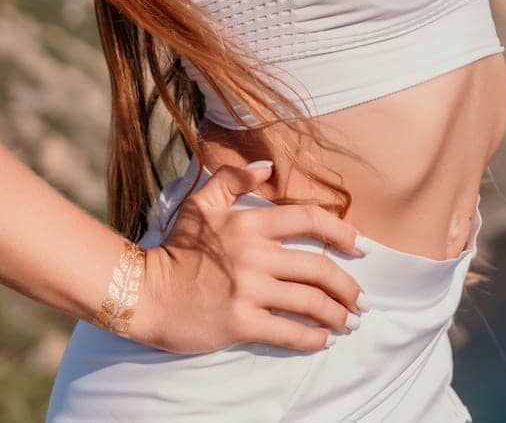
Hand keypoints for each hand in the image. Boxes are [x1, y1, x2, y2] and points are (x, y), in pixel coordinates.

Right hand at [128, 161, 368, 353]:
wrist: (142, 293)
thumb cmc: (174, 250)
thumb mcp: (200, 205)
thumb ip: (232, 179)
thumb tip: (267, 165)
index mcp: (250, 223)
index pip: (310, 220)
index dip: (343, 232)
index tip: (363, 247)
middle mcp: (255, 255)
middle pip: (319, 268)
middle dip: (348, 287)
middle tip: (362, 300)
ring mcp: (248, 290)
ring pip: (310, 302)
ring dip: (337, 314)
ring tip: (349, 322)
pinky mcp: (240, 322)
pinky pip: (288, 331)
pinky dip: (312, 338)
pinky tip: (323, 340)